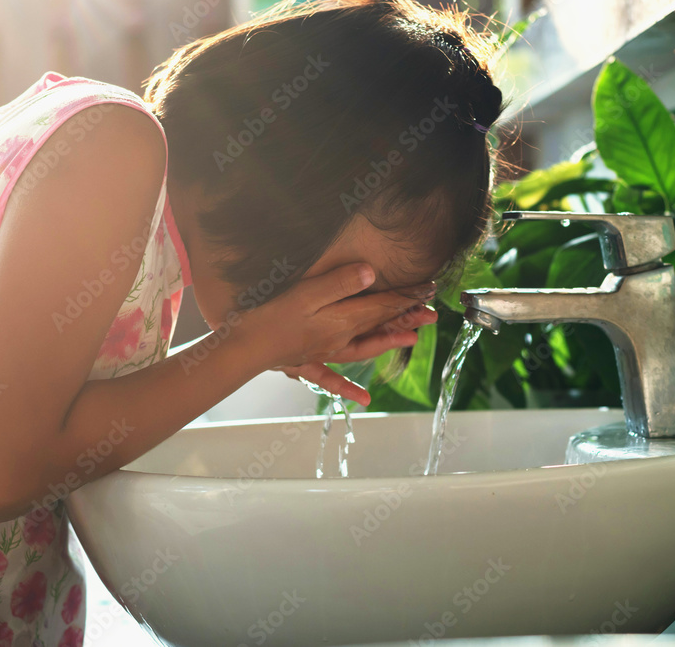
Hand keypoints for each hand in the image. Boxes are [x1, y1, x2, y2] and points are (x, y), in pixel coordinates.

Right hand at [234, 262, 435, 402]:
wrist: (241, 348)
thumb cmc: (270, 317)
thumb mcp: (306, 293)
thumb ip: (339, 283)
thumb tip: (372, 274)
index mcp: (341, 321)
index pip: (382, 307)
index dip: (407, 297)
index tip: (429, 289)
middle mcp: (338, 339)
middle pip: (379, 326)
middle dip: (406, 317)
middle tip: (432, 313)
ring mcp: (324, 352)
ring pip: (364, 348)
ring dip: (388, 342)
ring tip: (411, 339)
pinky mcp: (306, 361)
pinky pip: (332, 377)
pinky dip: (350, 388)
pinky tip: (364, 400)